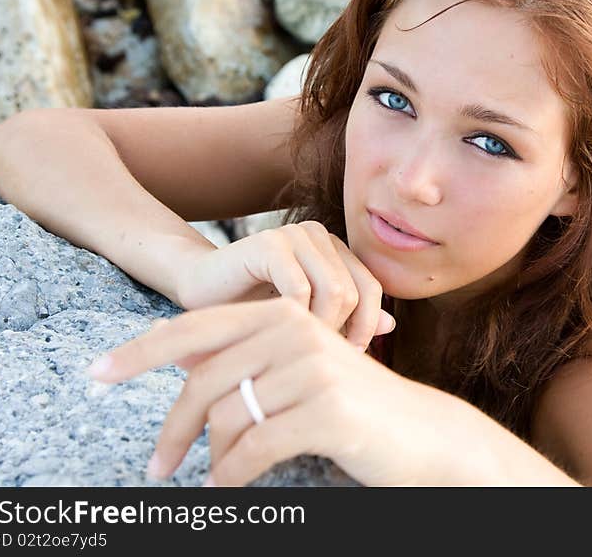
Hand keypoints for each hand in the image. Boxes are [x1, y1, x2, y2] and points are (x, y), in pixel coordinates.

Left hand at [86, 298, 474, 486]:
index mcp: (285, 314)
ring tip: (219, 476)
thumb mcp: (300, 370)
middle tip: (154, 466)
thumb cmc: (353, 406)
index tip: (95, 374)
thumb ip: (247, 359)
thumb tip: (179, 361)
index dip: (139, 352)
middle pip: (204, 382)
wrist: (423, 435)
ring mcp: (314, 368)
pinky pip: (253, 448)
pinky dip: (233, 474)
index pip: (196, 328)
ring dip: (212, 458)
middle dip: (171, 430)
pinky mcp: (327, 410)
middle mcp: (297, 330)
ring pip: (227, 418)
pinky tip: (230, 486)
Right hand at [175, 220, 394, 349]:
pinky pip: (300, 288)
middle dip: (338, 331)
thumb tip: (391, 325)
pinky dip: (293, 317)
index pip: (372, 288)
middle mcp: (320, 235)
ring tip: (296, 344)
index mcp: (335, 249)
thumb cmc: (254, 309)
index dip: (365, 326)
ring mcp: (295, 235)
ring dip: (317, 327)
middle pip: (354, 292)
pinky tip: (276, 329)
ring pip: (333, 290)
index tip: (349, 356)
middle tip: (314, 354)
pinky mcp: (268, 243)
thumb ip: (347, 317)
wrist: (200, 291)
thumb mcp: (307, 316)